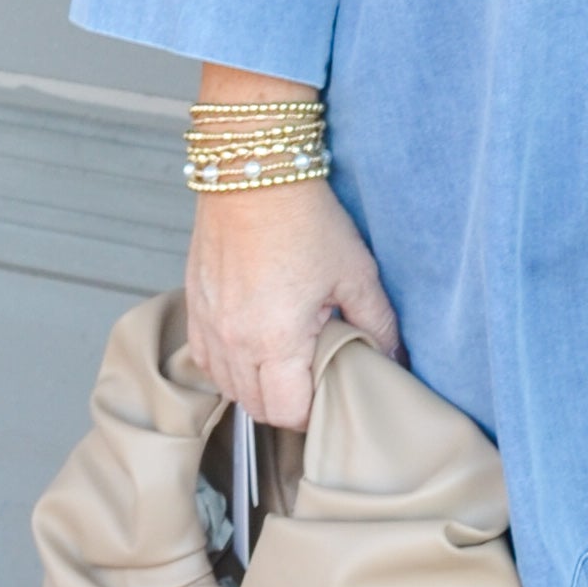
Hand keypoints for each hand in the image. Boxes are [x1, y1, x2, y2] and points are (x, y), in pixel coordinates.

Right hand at [185, 179, 401, 428]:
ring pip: (226, 385)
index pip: (287, 412)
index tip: (328, 396)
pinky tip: (251, 347)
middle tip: (312, 383)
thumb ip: (377, 323)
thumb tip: (393, 357)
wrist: (254, 172)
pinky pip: (204, 357)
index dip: (311, 414)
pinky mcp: (194, 304)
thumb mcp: (356, 273)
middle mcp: (233, 340)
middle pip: (254, 406)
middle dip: (285, 405)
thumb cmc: (305, 218)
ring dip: (254, 387)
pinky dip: (226, 364)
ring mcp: (208, 323)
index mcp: (274, 340)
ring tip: (284, 365)